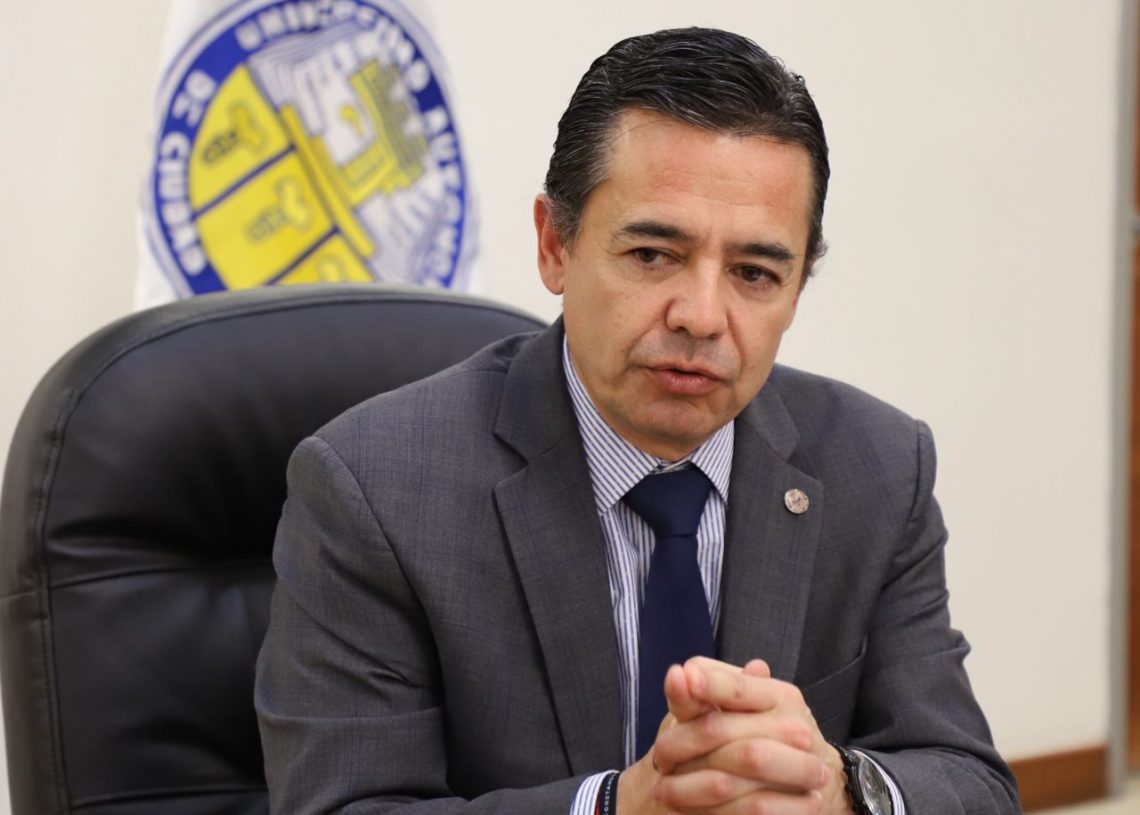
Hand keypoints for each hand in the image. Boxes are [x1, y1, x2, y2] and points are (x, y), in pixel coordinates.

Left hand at [649, 657, 853, 814]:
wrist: (809, 776)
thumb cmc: (760, 732)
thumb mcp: (736, 708)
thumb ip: (705, 693)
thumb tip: (679, 674)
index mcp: (781, 696)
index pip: (737, 687)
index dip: (706, 684)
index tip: (674, 679)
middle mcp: (796, 728)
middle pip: (724, 732)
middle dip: (681, 744)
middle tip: (658, 757)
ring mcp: (803, 768)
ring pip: (731, 775)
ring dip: (689, 785)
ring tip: (662, 789)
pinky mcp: (801, 806)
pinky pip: (749, 810)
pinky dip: (711, 812)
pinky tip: (686, 810)